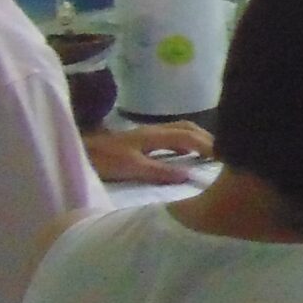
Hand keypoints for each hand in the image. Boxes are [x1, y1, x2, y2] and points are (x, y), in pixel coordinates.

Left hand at [83, 122, 214, 183]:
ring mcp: (146, 134)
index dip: (208, 145)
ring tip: (210, 154)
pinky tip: (186, 155)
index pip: (189, 136)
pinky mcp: (140, 140)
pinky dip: (186, 143)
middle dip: (208, 138)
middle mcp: (153, 130)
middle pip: (188, 127)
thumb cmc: (102, 160)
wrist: (77, 152)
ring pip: (180, 130)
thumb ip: (159, 171)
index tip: (226, 158)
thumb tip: (189, 175)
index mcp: (154, 135)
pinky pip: (171, 137)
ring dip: (197, 139)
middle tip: (224, 154)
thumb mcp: (131, 168)